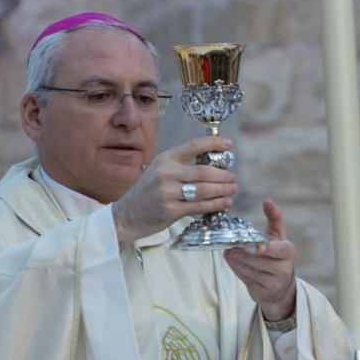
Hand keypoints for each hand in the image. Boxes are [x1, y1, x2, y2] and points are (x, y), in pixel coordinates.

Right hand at [110, 135, 237, 246]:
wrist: (127, 215)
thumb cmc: (147, 192)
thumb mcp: (159, 171)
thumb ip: (180, 166)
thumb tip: (213, 165)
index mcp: (165, 159)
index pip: (193, 146)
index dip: (213, 144)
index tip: (228, 144)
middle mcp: (166, 173)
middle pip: (204, 171)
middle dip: (223, 175)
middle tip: (232, 178)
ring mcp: (168, 192)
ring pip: (204, 190)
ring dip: (223, 190)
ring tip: (233, 189)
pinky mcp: (171, 210)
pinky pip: (200, 206)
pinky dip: (216, 204)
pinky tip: (225, 202)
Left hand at [224, 199, 296, 321]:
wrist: (280, 288)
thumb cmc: (277, 256)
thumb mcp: (278, 237)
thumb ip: (274, 218)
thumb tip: (267, 200)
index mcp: (289, 253)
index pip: (282, 250)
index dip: (271, 248)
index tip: (259, 246)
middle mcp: (285, 269)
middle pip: (262, 262)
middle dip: (245, 256)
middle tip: (231, 250)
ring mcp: (275, 283)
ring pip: (252, 272)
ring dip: (238, 263)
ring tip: (229, 254)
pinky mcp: (264, 293)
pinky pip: (247, 281)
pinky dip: (238, 271)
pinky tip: (233, 263)